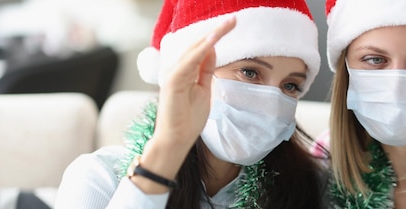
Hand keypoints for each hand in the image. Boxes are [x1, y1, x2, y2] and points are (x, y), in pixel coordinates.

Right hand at [131, 16, 235, 192]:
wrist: (177, 139)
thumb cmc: (188, 118)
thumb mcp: (204, 89)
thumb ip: (206, 69)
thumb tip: (212, 49)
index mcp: (184, 70)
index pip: (201, 48)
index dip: (216, 36)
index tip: (231, 24)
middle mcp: (177, 68)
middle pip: (198, 44)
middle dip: (216, 31)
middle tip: (234, 19)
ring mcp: (173, 74)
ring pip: (194, 49)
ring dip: (211, 36)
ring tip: (227, 24)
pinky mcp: (172, 82)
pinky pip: (189, 62)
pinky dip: (201, 50)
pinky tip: (213, 40)